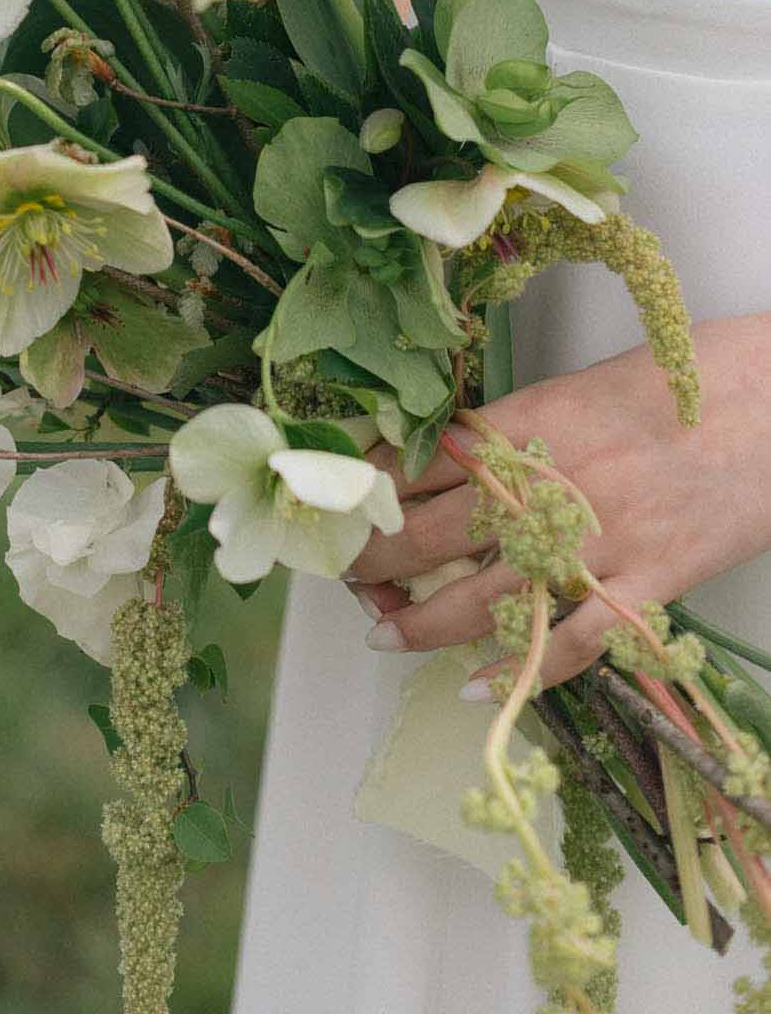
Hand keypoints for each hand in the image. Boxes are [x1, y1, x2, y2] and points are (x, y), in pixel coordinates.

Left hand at [343, 312, 770, 689]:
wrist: (769, 406)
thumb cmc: (675, 384)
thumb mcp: (573, 391)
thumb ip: (512, 432)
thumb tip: (441, 464)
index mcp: (524, 426)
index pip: (418, 467)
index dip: (370, 498)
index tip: (342, 515)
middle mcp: (547, 485)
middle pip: (433, 534)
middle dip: (377, 564)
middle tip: (348, 582)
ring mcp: (597, 540)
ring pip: (486, 597)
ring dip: (423, 623)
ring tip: (384, 636)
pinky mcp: (647, 583)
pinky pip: (573, 642)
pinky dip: (522, 670)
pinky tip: (479, 687)